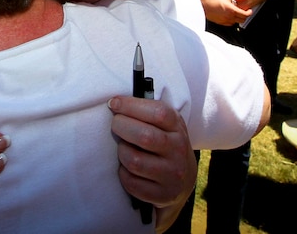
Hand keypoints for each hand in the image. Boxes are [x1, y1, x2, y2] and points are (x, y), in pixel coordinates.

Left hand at [107, 96, 196, 226]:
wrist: (183, 180)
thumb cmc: (165, 144)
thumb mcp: (165, 125)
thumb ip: (147, 113)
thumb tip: (115, 102)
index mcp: (178, 127)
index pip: (158, 112)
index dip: (131, 106)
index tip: (113, 103)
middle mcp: (178, 150)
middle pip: (144, 136)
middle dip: (121, 127)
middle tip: (115, 125)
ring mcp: (172, 174)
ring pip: (134, 160)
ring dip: (121, 152)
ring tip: (123, 148)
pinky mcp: (163, 194)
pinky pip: (131, 182)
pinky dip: (123, 173)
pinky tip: (127, 168)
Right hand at [200, 0, 251, 25]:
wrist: (204, 4)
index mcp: (232, 10)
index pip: (245, 15)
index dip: (249, 13)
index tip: (249, 11)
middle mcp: (229, 17)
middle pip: (242, 20)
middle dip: (245, 16)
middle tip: (244, 12)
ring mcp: (224, 20)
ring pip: (235, 23)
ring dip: (238, 19)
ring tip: (236, 13)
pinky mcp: (220, 22)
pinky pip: (229, 24)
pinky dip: (231, 21)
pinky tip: (229, 16)